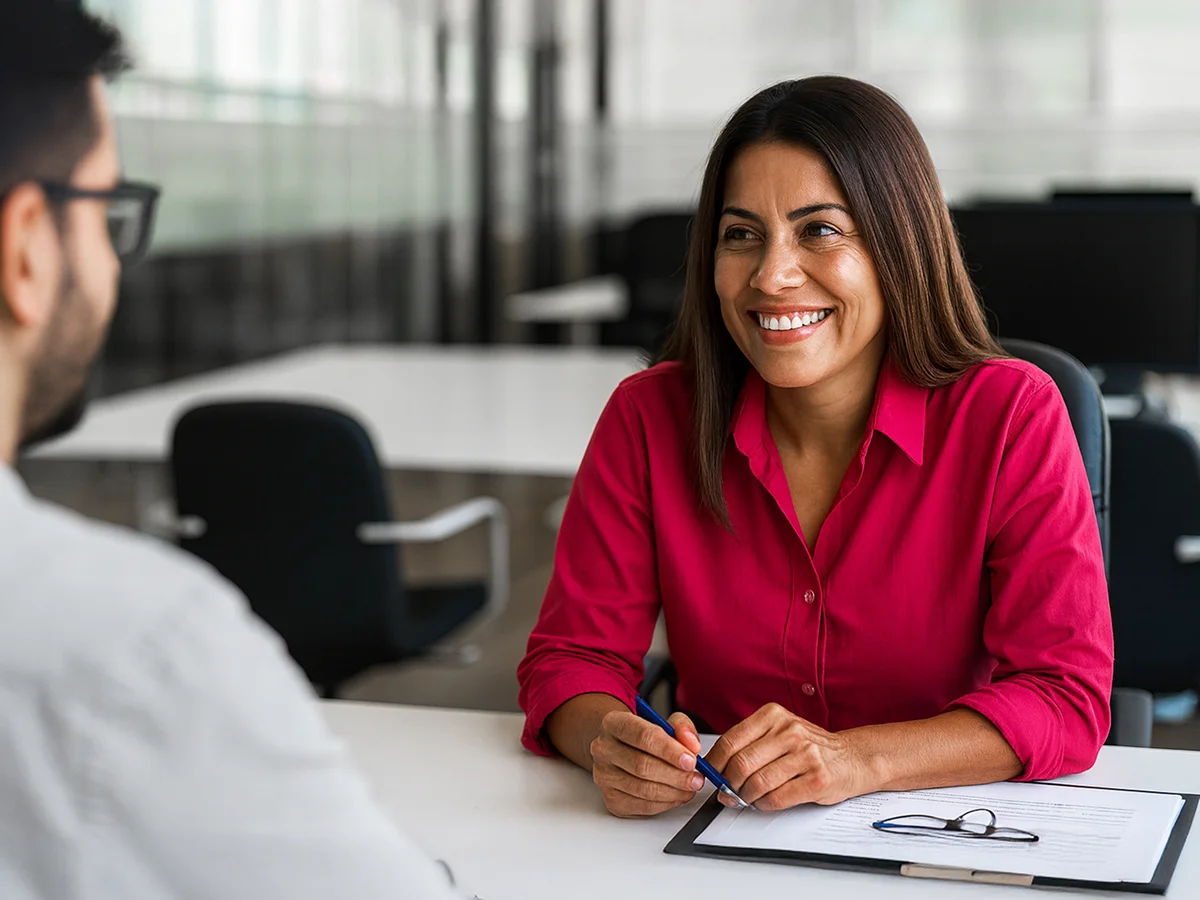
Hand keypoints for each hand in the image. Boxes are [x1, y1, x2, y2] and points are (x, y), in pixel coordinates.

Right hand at [589, 709, 705, 817]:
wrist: (622, 750)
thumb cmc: (644, 737)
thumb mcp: (664, 722)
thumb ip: (681, 728)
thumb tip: (692, 746)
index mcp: (614, 723)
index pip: (642, 736)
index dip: (669, 750)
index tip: (691, 760)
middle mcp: (603, 749)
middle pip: (642, 766)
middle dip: (675, 775)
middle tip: (696, 778)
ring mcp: (604, 777)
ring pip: (643, 789)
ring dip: (673, 791)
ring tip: (690, 787)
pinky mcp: (611, 800)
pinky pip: (642, 807)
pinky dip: (665, 804)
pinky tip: (676, 795)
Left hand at [706, 703, 874, 810]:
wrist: (852, 757)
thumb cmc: (809, 747)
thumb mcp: (779, 731)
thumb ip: (750, 745)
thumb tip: (716, 769)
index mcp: (773, 715)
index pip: (730, 741)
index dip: (715, 764)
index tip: (712, 775)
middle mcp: (789, 731)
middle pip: (741, 764)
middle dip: (729, 784)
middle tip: (729, 792)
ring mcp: (805, 754)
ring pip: (757, 783)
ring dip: (747, 797)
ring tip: (749, 797)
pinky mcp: (817, 779)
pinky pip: (777, 798)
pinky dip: (764, 805)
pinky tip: (766, 801)